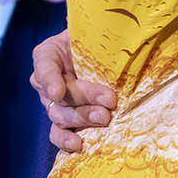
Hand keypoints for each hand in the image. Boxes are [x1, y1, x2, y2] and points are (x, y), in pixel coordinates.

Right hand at [29, 30, 116, 152]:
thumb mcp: (101, 33)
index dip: (50, 79)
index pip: (45, 65)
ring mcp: (52, 102)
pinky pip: (58, 133)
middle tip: (109, 101)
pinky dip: (66, 140)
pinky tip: (78, 144)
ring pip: (60, 115)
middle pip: (60, 94)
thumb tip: (132, 40)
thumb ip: (108, 36)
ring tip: (104, 118)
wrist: (106, 57)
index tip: (58, 91)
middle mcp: (46, 80)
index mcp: (49, 54)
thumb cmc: (101, 41)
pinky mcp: (63, 120)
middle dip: (85, 99)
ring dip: (82, 118)